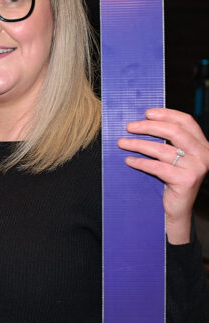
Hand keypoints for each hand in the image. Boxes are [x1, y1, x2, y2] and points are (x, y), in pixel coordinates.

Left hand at [118, 108, 208, 243]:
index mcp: (203, 145)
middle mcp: (204, 154)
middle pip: (173, 131)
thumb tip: (143, 122)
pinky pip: (157, 167)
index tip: (146, 112)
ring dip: (138, 144)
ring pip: (162, 149)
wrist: (177, 209)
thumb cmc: (171, 180)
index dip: (166, 114)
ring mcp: (196, 167)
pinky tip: (129, 160)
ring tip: (122, 143)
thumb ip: (169, 142)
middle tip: (129, 127)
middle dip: (148, 127)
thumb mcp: (174, 158)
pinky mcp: (186, 180)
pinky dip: (140, 162)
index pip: (186, 121)